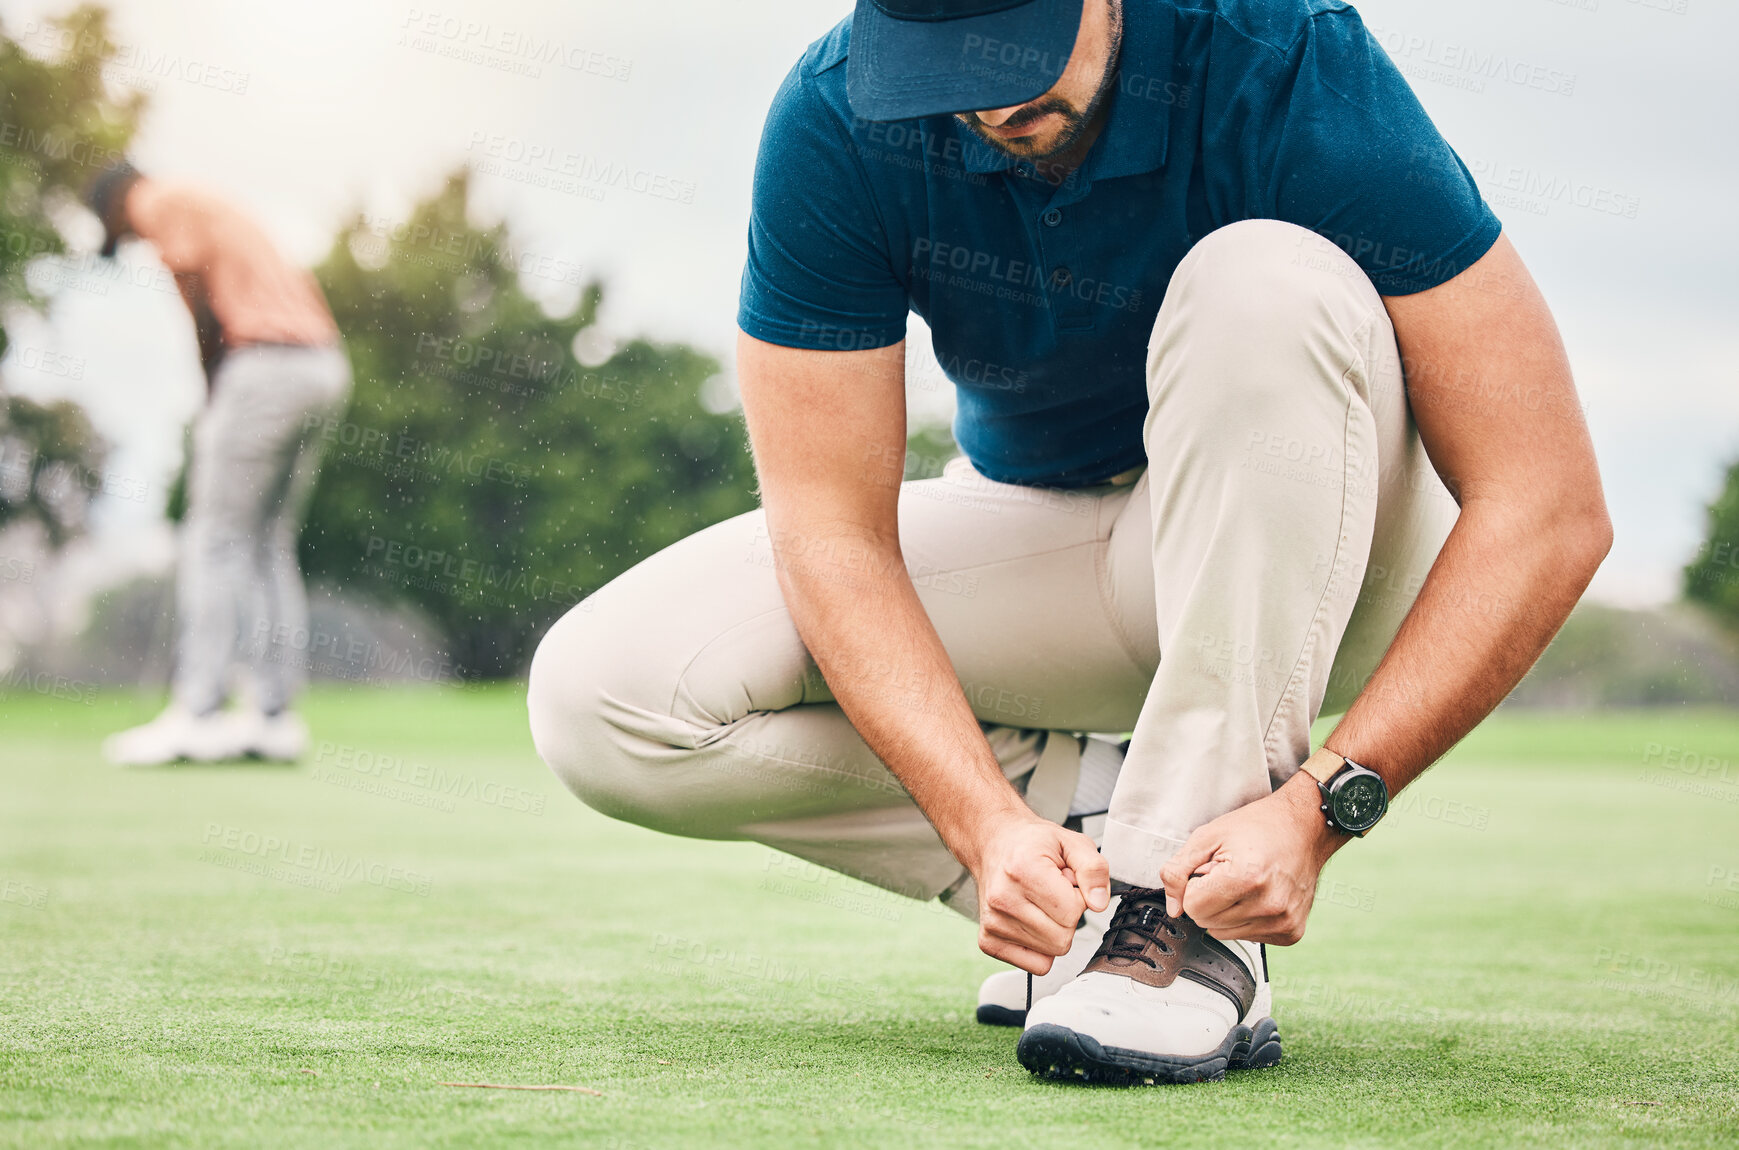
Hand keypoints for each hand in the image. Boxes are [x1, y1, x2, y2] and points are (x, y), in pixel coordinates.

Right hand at [967, 815, 1108, 974]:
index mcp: (1023, 870)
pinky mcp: (988, 940)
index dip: (1079, 898)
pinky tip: (1032, 921)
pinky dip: (1042, 948)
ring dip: (1055, 930)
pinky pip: (1036, 965)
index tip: (1066, 883)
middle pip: (1063, 937)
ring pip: (1051, 952)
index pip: (1072, 912)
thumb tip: (1099, 904)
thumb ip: (1094, 869)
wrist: (994, 844)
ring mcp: (993, 923)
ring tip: (1042, 903)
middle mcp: (1003, 899)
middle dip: (1068, 916)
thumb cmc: (1031, 844)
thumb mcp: (1071, 842)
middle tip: (1054, 893)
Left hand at [1159, 772, 1341, 944]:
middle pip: (1206, 922)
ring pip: (1224, 933)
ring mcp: (1283, 921)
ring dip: (1226, 911)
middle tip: (1229, 873)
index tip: (1211, 869)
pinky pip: (1247, 937)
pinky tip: (1260, 895)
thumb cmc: (1258, 827)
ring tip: (1245, 883)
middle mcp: (1268, 905)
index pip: (1192, 907)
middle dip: (1209, 898)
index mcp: (1246, 877)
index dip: (1195, 885)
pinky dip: (1246, 919)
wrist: (1305, 827)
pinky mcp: (1291, 932)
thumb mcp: (1207, 836)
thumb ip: (1178, 870)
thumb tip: (1173, 907)